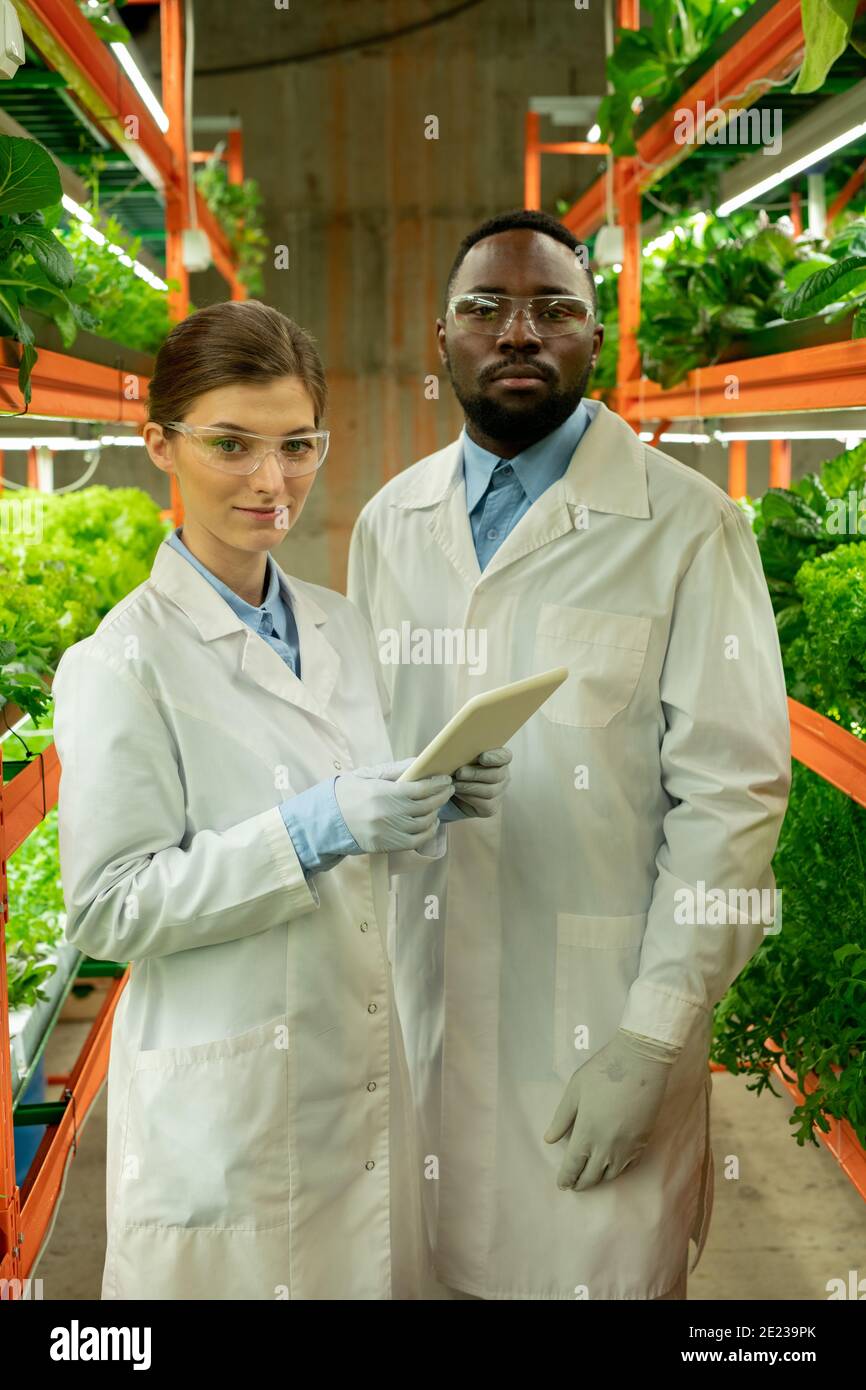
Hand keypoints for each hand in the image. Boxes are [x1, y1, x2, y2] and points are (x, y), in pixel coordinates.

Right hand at [334, 759, 453, 853]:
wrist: (326, 820)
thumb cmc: (348, 793)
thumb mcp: (368, 775)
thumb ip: (395, 769)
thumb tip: (420, 762)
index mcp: (382, 793)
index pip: (419, 789)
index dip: (437, 784)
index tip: (446, 779)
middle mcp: (387, 814)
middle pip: (425, 806)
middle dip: (441, 796)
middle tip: (448, 788)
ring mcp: (387, 832)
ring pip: (423, 824)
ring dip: (436, 812)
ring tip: (438, 803)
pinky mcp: (386, 846)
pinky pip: (416, 841)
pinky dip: (428, 831)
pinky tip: (431, 822)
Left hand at [447, 746, 512, 818]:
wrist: (453, 791)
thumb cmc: (459, 768)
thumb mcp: (463, 758)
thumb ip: (466, 752)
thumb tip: (457, 750)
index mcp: (500, 759)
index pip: (505, 756)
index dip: (495, 757)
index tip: (482, 757)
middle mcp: (503, 776)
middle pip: (496, 775)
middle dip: (476, 774)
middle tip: (459, 773)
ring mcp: (499, 793)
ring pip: (490, 791)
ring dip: (469, 786)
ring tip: (454, 783)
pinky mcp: (491, 808)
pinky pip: (483, 803)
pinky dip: (467, 797)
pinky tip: (456, 792)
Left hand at [543, 1029, 676, 1191]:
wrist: (641, 1062)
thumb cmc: (602, 1071)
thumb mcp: (574, 1091)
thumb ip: (562, 1118)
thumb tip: (549, 1139)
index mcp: (586, 1132)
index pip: (573, 1165)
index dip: (566, 1177)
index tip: (562, 1184)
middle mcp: (607, 1145)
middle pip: (592, 1175)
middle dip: (581, 1183)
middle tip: (574, 1185)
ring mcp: (627, 1145)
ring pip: (612, 1174)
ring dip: (599, 1178)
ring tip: (592, 1177)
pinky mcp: (643, 1141)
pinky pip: (629, 1165)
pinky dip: (618, 1170)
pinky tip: (613, 1166)